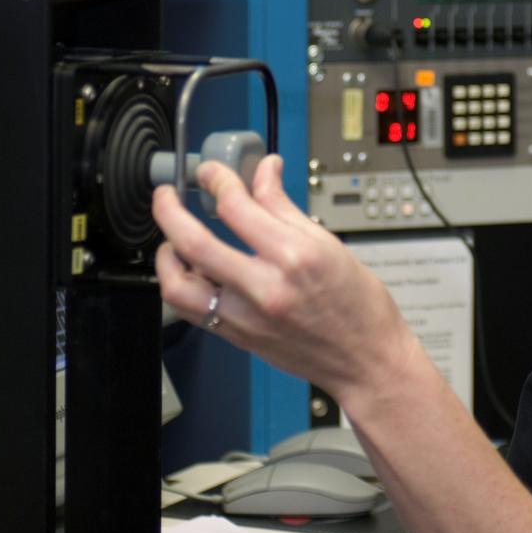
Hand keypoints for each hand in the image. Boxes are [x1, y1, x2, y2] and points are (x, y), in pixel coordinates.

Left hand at [153, 155, 417, 404]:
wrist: (366, 360)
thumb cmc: (358, 305)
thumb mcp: (328, 243)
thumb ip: (283, 206)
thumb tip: (264, 172)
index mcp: (294, 257)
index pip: (237, 208)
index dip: (217, 181)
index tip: (213, 172)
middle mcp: (266, 289)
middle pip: (194, 243)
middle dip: (169, 210)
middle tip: (167, 195)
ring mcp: (247, 318)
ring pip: (179, 286)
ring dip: (166, 255)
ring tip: (171, 238)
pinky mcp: (238, 337)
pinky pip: (192, 310)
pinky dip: (182, 285)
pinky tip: (192, 270)